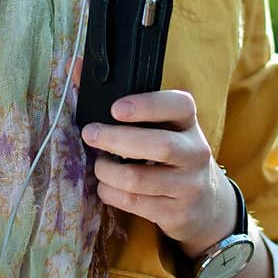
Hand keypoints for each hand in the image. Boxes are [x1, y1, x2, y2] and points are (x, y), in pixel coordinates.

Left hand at [67, 56, 235, 255]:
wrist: (205, 203)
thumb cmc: (168, 154)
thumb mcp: (156, 126)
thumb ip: (115, 96)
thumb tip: (72, 65)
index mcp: (188, 122)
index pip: (179, 105)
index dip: (148, 105)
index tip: (116, 108)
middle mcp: (195, 151)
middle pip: (159, 145)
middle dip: (117, 140)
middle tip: (89, 134)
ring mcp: (188, 184)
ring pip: (139, 179)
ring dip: (108, 172)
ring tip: (98, 165)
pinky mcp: (177, 212)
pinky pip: (135, 203)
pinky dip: (111, 193)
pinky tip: (106, 186)